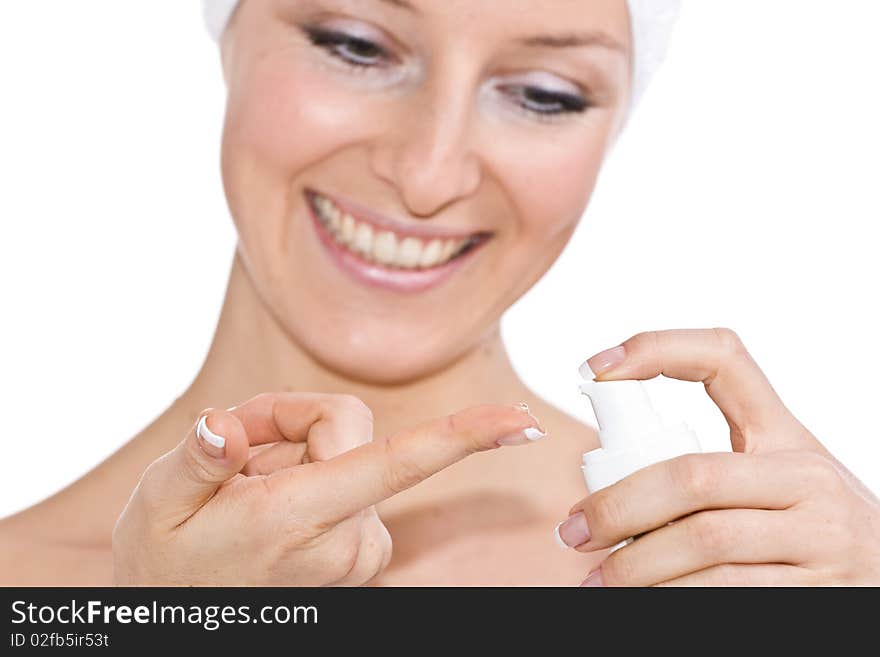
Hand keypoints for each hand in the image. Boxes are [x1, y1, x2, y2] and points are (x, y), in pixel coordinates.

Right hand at [112, 393, 543, 584]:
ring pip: (351, 448)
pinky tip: (272, 499)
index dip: (463, 437)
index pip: (398, 464)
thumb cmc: (168, 560)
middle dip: (291, 420)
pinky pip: (354, 475)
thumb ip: (197, 458)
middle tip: (236, 447)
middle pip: (349, 426)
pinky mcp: (366, 547)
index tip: (520, 422)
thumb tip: (224, 426)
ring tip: (247, 485)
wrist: (185, 617)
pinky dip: (314, 473)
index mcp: (299, 520)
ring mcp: (361, 548)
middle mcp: (347, 539)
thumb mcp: (157, 504)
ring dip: (297, 450)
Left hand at [557, 328, 879, 585]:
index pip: (723, 358)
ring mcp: (823, 538)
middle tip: (573, 532)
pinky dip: (673, 599)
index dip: (656, 349)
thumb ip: (712, 474)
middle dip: (617, 506)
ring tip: (598, 580)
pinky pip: (727, 594)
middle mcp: (810, 478)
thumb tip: (608, 477)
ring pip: (703, 542)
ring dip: (635, 566)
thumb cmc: (809, 532)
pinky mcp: (822, 594)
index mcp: (787, 437)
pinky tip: (645, 604)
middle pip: (691, 476)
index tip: (593, 370)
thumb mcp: (777, 486)